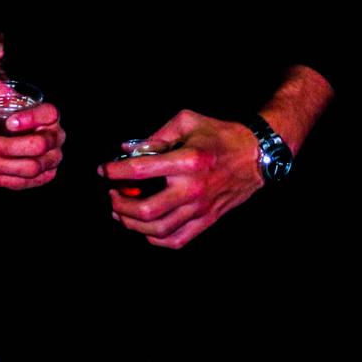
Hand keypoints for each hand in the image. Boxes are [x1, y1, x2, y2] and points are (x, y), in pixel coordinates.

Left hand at [0, 69, 65, 187]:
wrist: (20, 132)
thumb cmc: (13, 111)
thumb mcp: (3, 95)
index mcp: (50, 115)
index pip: (48, 114)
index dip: (30, 119)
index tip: (9, 122)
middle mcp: (56, 137)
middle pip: (39, 146)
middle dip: (11, 147)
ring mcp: (53, 159)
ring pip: (33, 168)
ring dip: (5, 166)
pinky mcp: (44, 176)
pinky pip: (26, 183)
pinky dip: (3, 181)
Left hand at [102, 110, 262, 249]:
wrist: (256, 155)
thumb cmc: (219, 134)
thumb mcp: (187, 121)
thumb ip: (155, 136)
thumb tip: (126, 150)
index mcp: (186, 160)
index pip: (140, 171)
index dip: (114, 172)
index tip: (104, 170)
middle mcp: (192, 188)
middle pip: (145, 209)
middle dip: (119, 205)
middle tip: (112, 195)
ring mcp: (200, 208)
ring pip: (157, 230)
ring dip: (132, 224)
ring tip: (121, 213)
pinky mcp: (208, 220)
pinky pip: (176, 240)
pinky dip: (155, 239)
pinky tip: (145, 229)